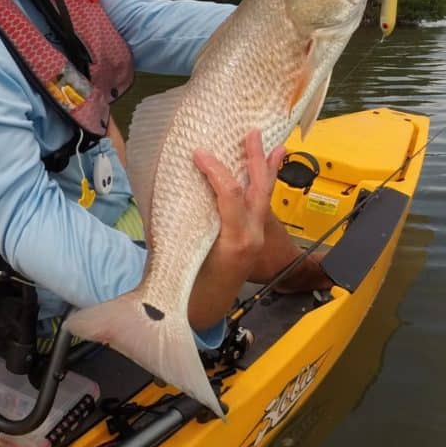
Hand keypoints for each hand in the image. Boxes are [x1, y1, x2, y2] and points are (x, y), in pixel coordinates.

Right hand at [186, 129, 285, 329]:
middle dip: (257, 160)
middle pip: (259, 191)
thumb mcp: (181, 253)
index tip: (199, 153)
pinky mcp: (255, 238)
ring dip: (267, 169)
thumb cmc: (189, 284)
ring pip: (265, 197)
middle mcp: (252, 237)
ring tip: (275, 146)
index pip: (230, 196)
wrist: (205, 311)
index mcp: (235, 241)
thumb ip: (179, 223)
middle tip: (253, 135)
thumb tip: (170, 189)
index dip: (215, 171)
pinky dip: (263, 186)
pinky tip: (266, 172)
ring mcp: (257, 238)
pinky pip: (261, 206)